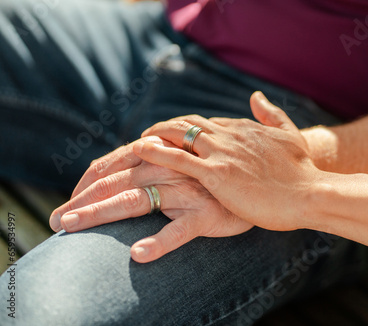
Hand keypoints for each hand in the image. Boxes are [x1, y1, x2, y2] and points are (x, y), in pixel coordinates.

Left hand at [49, 136, 252, 262]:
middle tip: (58, 217)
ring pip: (138, 200)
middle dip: (84, 198)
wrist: (272, 179)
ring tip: (72, 227)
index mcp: (168, 151)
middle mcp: (173, 167)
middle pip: (118, 180)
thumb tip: (142, 150)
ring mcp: (190, 191)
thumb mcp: (198, 155)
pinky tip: (138, 254)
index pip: (118, 160)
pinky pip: (180, 230)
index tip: (72, 197)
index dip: (91, 178)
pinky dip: (159, 242)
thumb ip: (169, 151)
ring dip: (101, 213)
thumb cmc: (229, 170)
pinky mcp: (208, 215)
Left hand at [136, 92, 321, 230]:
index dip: (186, 128)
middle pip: (187, 123)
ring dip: (154, 135)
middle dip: (165, 127)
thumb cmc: (302, 171)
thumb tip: (256, 96)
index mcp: (243, 128)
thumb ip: (272, 114)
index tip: (174, 135)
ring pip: (178, 134)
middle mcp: (229, 134)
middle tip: (148, 135)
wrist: (310, 194)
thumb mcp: (291, 135)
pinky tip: (138, 151)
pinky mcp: (217, 173)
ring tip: (136, 143)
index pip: (206, 122)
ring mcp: (222, 152)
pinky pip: (177, 158)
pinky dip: (154, 152)